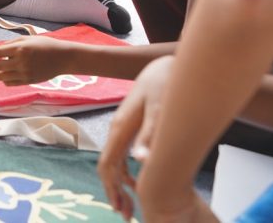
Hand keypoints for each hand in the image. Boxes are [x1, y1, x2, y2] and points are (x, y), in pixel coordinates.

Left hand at [0, 37, 74, 85]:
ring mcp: (24, 74)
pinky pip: (9, 83)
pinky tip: (6, 71)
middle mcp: (21, 63)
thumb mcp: (27, 39)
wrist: (63, 58)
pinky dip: (3, 77)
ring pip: (0, 77)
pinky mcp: (28, 81)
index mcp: (20, 49)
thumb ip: (10, 44)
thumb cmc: (45, 45)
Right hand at [98, 56, 178, 220]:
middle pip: (108, 167)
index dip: (112, 189)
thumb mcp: (161, 110)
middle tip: (127, 215)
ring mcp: (124, 128)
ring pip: (114, 162)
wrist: (165, 65)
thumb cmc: (164, 86)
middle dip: (115, 192)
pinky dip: (127, 172)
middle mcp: (117, 130)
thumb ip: (150, 136)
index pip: (107, 165)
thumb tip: (140, 162)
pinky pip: (122, 154)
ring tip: (131, 204)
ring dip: (120, 184)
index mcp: (120, 129)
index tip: (120, 209)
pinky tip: (139, 179)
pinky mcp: (132, 126)